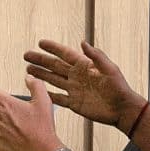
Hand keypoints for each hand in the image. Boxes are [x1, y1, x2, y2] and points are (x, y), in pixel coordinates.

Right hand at [24, 39, 138, 131]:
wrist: (122, 109)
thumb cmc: (119, 87)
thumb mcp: (109, 69)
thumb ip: (96, 56)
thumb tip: (82, 42)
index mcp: (84, 66)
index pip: (65, 54)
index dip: (53, 48)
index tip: (40, 43)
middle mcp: (77, 76)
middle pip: (55, 66)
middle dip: (40, 60)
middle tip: (27, 55)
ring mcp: (74, 90)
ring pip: (53, 80)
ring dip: (41, 74)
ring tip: (28, 69)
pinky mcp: (74, 103)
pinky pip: (58, 98)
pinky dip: (48, 94)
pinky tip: (38, 90)